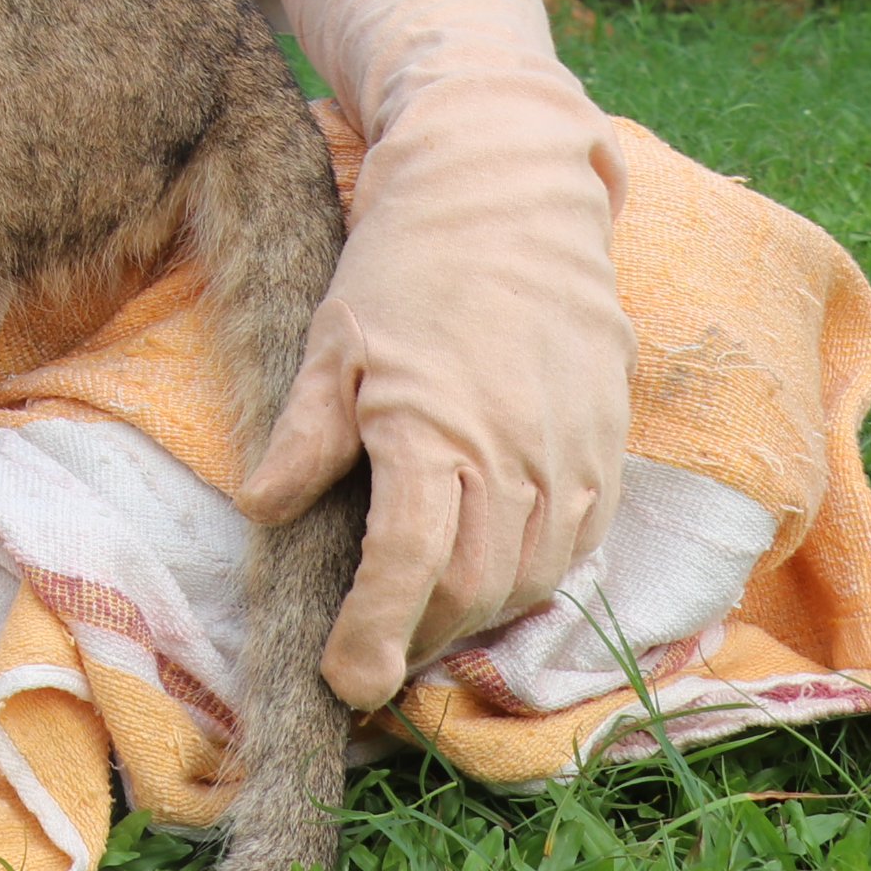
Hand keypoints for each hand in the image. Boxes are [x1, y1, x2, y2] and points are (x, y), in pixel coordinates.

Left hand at [234, 69, 632, 706]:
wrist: (509, 192)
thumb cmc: (407, 260)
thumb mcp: (332, 337)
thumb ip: (306, 434)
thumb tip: (262, 509)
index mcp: (431, 428)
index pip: (407, 564)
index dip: (375, 632)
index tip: (348, 678)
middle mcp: (512, 452)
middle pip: (472, 586)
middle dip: (421, 633)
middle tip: (375, 647)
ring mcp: (571, 452)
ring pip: (533, 575)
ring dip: (478, 612)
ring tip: (427, 615)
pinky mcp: (608, 444)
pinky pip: (580, 542)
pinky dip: (536, 574)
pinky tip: (495, 571)